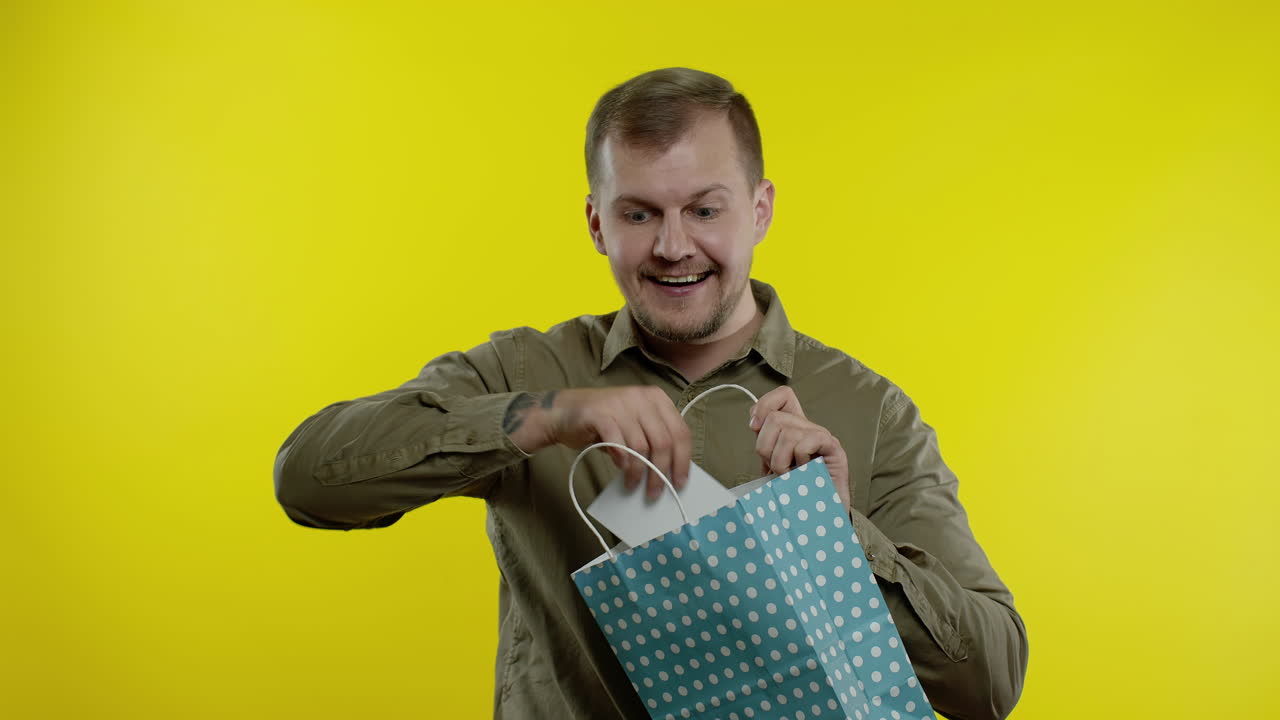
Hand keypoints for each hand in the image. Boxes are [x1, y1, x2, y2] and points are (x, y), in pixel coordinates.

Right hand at [504, 386, 690, 499]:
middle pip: (663, 441)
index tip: (680, 482)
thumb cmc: (605, 422)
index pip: (680, 431)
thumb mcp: (636, 425)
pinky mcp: (600, 414)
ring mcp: (620, 404)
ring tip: (632, 485)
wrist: (564, 411)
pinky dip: (621, 460)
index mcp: (656, 398)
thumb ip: (653, 440)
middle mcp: (641, 398)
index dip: (683, 460)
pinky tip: (620, 468)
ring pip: (641, 447)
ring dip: (638, 472)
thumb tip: (671, 472)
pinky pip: (618, 442)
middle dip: (661, 472)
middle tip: (655, 492)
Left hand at [749, 386, 850, 514]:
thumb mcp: (771, 467)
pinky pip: (805, 442)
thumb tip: (752, 423)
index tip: (754, 427)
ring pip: (786, 432)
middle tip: (776, 468)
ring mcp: (822, 437)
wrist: (818, 519)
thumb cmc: (794, 495)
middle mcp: (808, 428)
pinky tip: (805, 473)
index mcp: (794, 429)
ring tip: (789, 475)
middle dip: (765, 447)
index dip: (764, 405)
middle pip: (775, 417)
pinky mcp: (834, 449)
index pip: (783, 396)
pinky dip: (798, 460)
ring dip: (780, 461)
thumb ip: (765, 445)